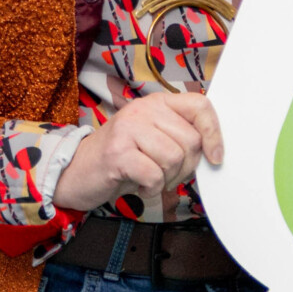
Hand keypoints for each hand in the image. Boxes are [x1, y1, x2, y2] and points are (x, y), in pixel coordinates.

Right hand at [55, 93, 222, 211]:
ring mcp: (128, 128)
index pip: (200, 105)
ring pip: (175, 158)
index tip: (215, 157)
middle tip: (166, 174)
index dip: (214, 133)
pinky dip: (152, 188)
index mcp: (158, 103)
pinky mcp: (117, 152)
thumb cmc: (122, 158)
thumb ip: (181, 136)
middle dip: (186, 167)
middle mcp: (143, 109)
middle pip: (191, 140)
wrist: (76, 171)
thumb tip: (215, 150)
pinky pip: (155, 175)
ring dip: (168, 179)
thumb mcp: (155, 139)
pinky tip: (139, 186)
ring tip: (150, 179)